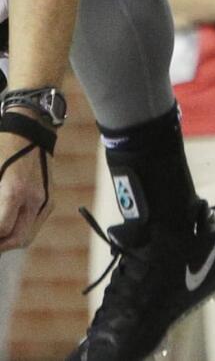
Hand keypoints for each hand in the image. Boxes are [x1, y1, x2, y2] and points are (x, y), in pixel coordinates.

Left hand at [0, 134, 50, 250]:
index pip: (2, 230)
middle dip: (1, 245)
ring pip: (28, 235)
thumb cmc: (3, 148)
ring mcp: (45, 198)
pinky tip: (8, 224)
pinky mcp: (49, 197)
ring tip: (0, 233)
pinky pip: (34, 224)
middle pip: (18, 239)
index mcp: (15, 190)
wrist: (31, 129)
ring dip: (10, 240)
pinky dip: (20, 229)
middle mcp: (35, 197)